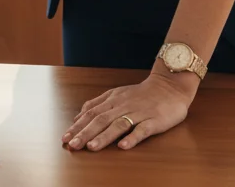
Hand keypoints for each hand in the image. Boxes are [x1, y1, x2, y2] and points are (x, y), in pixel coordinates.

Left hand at [62, 71, 196, 150]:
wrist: (170, 86)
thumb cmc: (141, 94)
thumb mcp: (116, 94)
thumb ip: (97, 104)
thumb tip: (77, 117)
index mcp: (113, 100)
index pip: (91, 114)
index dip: (78, 126)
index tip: (65, 138)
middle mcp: (123, 106)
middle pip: (101, 120)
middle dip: (85, 133)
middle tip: (73, 145)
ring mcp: (139, 113)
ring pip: (119, 125)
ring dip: (104, 137)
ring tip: (92, 147)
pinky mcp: (154, 121)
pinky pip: (143, 130)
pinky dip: (132, 138)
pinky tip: (123, 146)